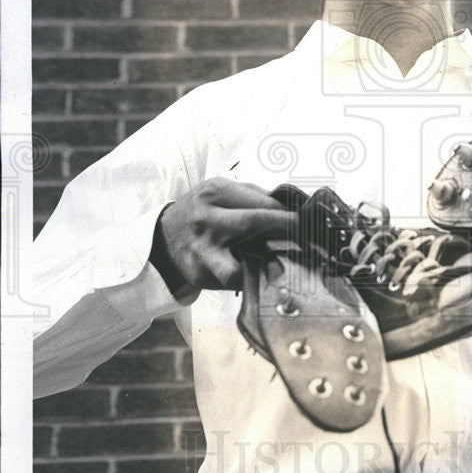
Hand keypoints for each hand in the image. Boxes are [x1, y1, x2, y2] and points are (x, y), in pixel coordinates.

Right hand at [151, 178, 297, 291]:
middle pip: (254, 222)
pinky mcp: (201, 273)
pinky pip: (233, 280)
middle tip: (305, 234)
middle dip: (285, 229)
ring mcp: (203, 248)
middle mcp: (206, 218)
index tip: (305, 218)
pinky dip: (251, 278)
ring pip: (240, 260)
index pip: (261, 201)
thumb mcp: (221, 192)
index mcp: (214, 192)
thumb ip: (253, 196)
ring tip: (283, 260)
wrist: (165, 237)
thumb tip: (290, 205)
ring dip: (267, 262)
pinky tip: (261, 274)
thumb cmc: (203, 212)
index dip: (286, 212)